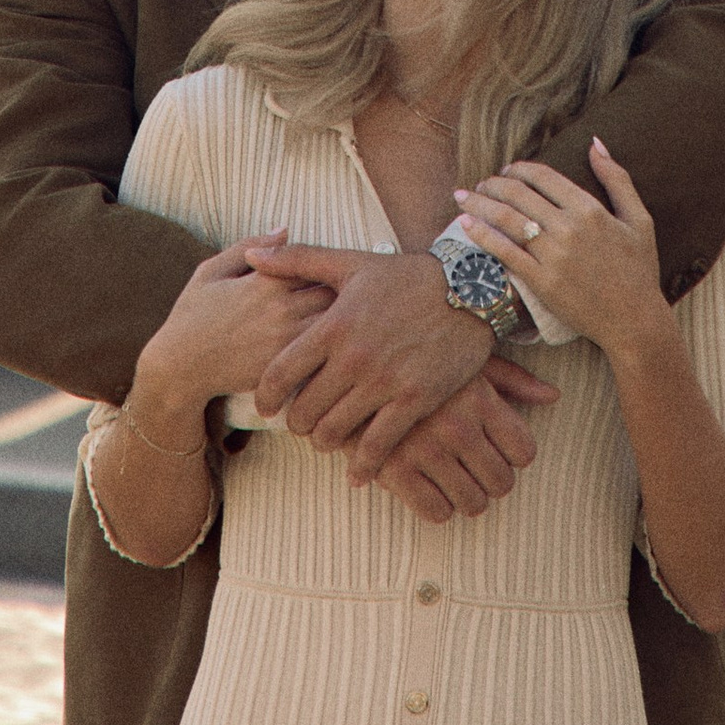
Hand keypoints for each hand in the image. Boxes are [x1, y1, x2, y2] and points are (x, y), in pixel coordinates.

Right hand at [133, 238, 329, 423]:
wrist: (180, 368)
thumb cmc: (192, 316)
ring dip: (344, 319)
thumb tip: (285, 229)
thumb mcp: (210, 271)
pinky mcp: (286, 368)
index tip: (331, 269)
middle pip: (334, 292)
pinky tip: (330, 345)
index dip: (328, 264)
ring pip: (334, 324)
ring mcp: (285, 340)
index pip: (315, 262)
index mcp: (265, 280)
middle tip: (348, 293)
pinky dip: (331, 347)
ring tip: (345, 318)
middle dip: (345, 291)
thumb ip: (248, 247)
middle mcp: (280, 309)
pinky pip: (322, 355)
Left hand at [241, 242, 489, 469]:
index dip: (265, 397)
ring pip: (334, 433)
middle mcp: (354, 357)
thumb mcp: (350, 262)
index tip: (265, 407)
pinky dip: (363, 464)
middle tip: (301, 424)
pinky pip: (377, 445)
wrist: (471, 288)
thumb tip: (253, 253)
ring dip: (325, 442)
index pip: (280, 373)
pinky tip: (358, 471)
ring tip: (326, 439)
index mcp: (334, 325)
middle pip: (304, 411)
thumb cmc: (407, 275)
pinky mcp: (415, 400)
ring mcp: (385, 381)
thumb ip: (297, 260)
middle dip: (297, 423)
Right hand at [374, 360, 558, 523]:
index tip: (499, 450)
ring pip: (472, 503)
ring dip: (467, 498)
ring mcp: (425, 449)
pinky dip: (437, 507)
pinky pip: (435, 512)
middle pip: (502, 483)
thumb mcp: (462, 357)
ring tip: (454, 481)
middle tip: (477, 471)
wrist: (347, 358)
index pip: (524, 452)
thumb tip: (554, 396)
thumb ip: (510, 379)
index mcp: (478, 396)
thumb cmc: (413, 356)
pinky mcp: (393, 469)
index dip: (514, 456)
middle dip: (492, 481)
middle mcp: (456, 425)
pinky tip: (428, 487)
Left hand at [455, 140, 670, 366]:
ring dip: (479, 203)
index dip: (520, 168)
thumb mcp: (639, 219)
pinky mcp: (541, 282)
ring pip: (506, 220)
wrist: (634, 320)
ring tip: (464, 197)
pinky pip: (504, 253)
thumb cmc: (639, 270)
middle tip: (482, 183)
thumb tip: (595, 143)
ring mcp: (553, 256)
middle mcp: (568, 229)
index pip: (543, 176)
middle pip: (518, 194)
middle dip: (493, 183)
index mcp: (590, 210)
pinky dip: (482, 235)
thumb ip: (617, 178)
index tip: (508, 169)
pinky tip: (466, 224)